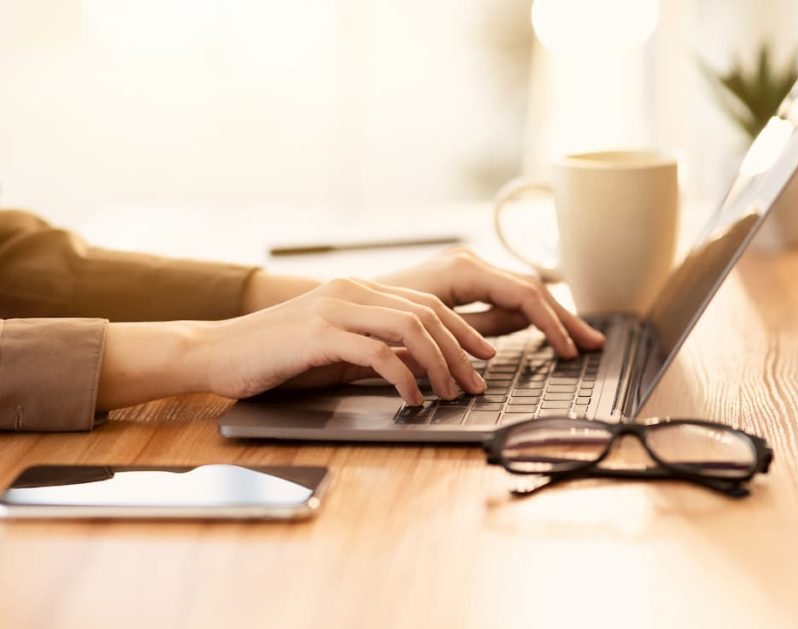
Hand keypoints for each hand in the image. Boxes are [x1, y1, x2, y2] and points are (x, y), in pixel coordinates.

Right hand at [206, 278, 505, 403]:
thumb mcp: (335, 350)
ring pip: (412, 329)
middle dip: (461, 351)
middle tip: (477, 383)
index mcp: (358, 290)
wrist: (214, 352)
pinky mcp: (320, 334)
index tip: (484, 356)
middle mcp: (352, 291)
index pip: (427, 304)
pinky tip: (412, 398)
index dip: (462, 331)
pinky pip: (379, 354)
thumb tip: (423, 366)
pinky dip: (404, 378)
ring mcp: (336, 309)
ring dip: (440, 365)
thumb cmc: (274, 356)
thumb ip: (377, 350)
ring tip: (451, 393)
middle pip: (429, 315)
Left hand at [375, 248, 604, 357]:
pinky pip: (507, 295)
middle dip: (565, 318)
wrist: (343, 308)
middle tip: (594, 343)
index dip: (553, 324)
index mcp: (464, 271)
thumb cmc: (378, 321)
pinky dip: (530, 314)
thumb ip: (478, 328)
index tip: (570, 350)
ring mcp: (467, 269)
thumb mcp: (430, 330)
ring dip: (553, 316)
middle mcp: (469, 263)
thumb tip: (521, 329)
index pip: (526, 295)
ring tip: (580, 339)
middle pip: (532, 288)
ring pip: (523, 290)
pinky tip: (546, 330)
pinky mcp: (463, 281)